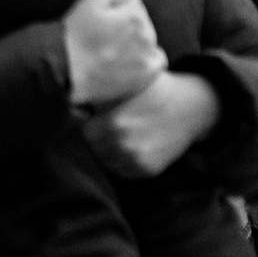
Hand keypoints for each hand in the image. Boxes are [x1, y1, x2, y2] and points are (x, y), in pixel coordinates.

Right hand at [63, 0, 166, 104]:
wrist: (70, 72)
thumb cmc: (76, 37)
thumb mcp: (88, 2)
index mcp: (133, 14)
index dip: (114, 2)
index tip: (101, 12)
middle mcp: (146, 33)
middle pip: (141, 17)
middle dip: (126, 20)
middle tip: (103, 31)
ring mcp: (148, 54)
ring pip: (148, 36)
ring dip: (135, 37)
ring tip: (112, 46)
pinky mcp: (148, 73)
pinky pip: (157, 58)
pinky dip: (148, 56)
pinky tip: (130, 58)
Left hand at [82, 71, 221, 177]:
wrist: (190, 108)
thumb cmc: (152, 90)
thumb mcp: (124, 85)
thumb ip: (96, 95)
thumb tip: (67, 98)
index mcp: (113, 124)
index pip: (79, 131)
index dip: (79, 122)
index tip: (82, 115)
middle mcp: (124, 146)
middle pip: (89, 147)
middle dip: (89, 137)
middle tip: (95, 124)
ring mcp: (136, 161)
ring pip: (102, 160)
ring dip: (101, 150)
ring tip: (110, 134)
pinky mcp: (146, 171)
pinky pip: (119, 170)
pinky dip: (117, 160)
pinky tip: (124, 144)